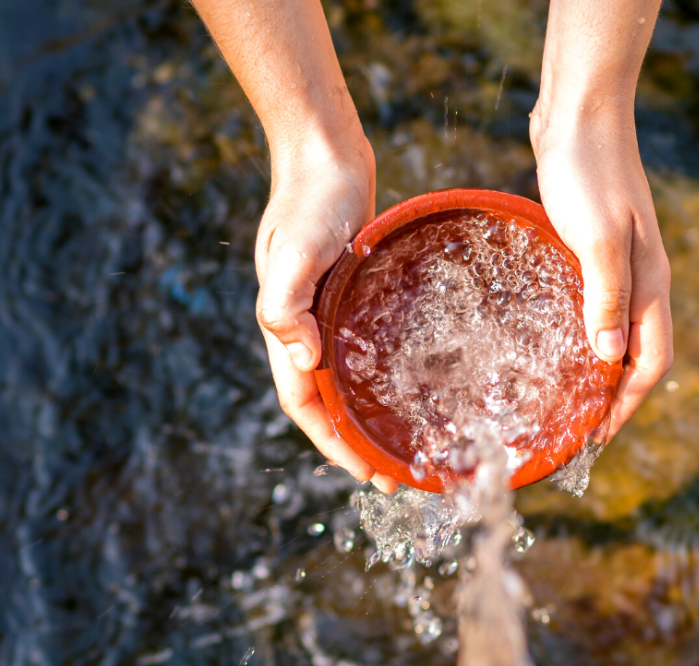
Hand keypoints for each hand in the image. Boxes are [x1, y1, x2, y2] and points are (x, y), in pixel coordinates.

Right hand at [255, 135, 399, 492]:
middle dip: (357, 444)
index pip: (306, 404)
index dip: (333, 443)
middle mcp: (307, 328)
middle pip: (328, 402)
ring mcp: (329, 313)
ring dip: (370, 416)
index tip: (367, 473)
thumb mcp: (294, 250)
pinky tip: (413, 383)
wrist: (324, 155)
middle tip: (397, 476)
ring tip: (406, 443)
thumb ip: (286, 303)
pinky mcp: (352, 296)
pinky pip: (365, 349)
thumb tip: (302, 360)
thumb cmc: (310, 200)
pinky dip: (382, 376)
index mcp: (287, 329)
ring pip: (347, 380)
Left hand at [531, 107, 673, 437]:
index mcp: (649, 283)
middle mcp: (641, 281)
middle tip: (576, 431)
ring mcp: (619, 265)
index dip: (626, 404)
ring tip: (565, 400)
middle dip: (613, 399)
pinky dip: (581, 336)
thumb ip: (606, 295)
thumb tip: (609, 359)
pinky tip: (552, 342)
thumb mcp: (596, 237)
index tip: (596, 438)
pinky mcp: (593, 250)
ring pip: (616, 334)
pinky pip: (594, 307)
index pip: (651, 363)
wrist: (580, 113)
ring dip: (597, 371)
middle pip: (637, 356)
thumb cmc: (588, 171)